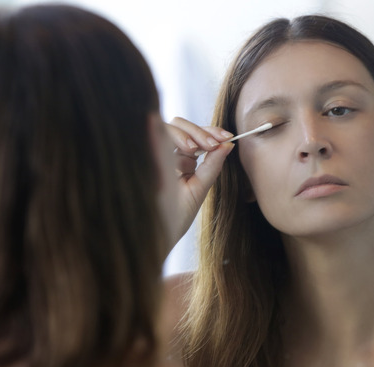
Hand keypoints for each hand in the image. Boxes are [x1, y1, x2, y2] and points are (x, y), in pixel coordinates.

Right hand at [166, 117, 234, 241]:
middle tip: (213, 144)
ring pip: (169, 126)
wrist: (156, 233)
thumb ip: (212, 166)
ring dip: (187, 132)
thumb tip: (229, 143)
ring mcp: (154, 154)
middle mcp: (168, 155)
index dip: (211, 131)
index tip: (228, 137)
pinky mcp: (143, 154)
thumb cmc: (176, 216)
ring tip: (196, 149)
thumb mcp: (199, 189)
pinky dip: (172, 134)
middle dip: (200, 130)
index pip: (196, 135)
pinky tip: (186, 149)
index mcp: (183, 161)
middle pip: (182, 125)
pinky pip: (155, 132)